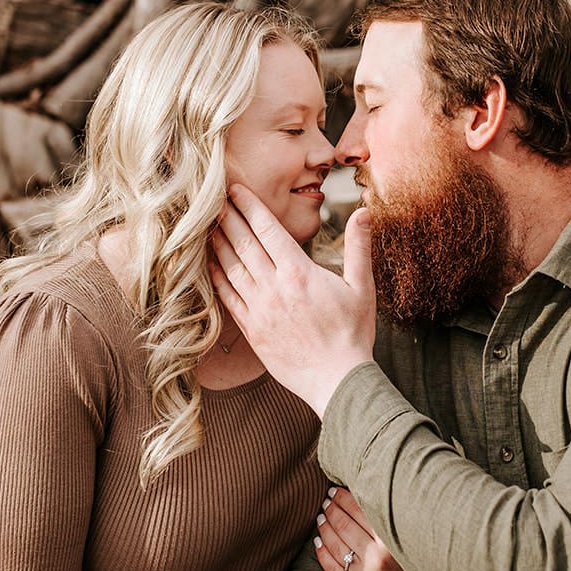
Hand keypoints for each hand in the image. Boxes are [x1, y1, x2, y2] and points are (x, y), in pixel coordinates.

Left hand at [211, 186, 375, 415]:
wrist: (336, 380)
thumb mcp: (361, 287)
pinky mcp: (251, 330)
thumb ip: (358, 247)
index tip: (236, 190)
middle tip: (212, 199)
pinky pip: (227, 298)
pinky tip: (208, 264)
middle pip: (243, 244)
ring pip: (230, 268)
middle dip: (227, 218)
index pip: (267, 230)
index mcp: (299, 273)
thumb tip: (364, 212)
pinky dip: (215, 278)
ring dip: (217, 244)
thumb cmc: (353, 334)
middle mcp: (273, 287)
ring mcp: (259, 309)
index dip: (249, 206)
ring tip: (206, 225)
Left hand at [315, 486, 435, 570]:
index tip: (335, 489)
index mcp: (393, 543)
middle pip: (346, 527)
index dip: (345, 498)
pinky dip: (322, 553)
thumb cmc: (413, 566)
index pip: (361, 512)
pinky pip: (332, 570)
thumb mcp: (407, 540)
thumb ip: (388, 520)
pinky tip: (318, 541)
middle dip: (332, 509)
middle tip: (326, 499)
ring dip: (325, 527)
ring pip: (336, 546)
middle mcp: (379, 561)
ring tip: (321, 516)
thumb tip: (364, 490)